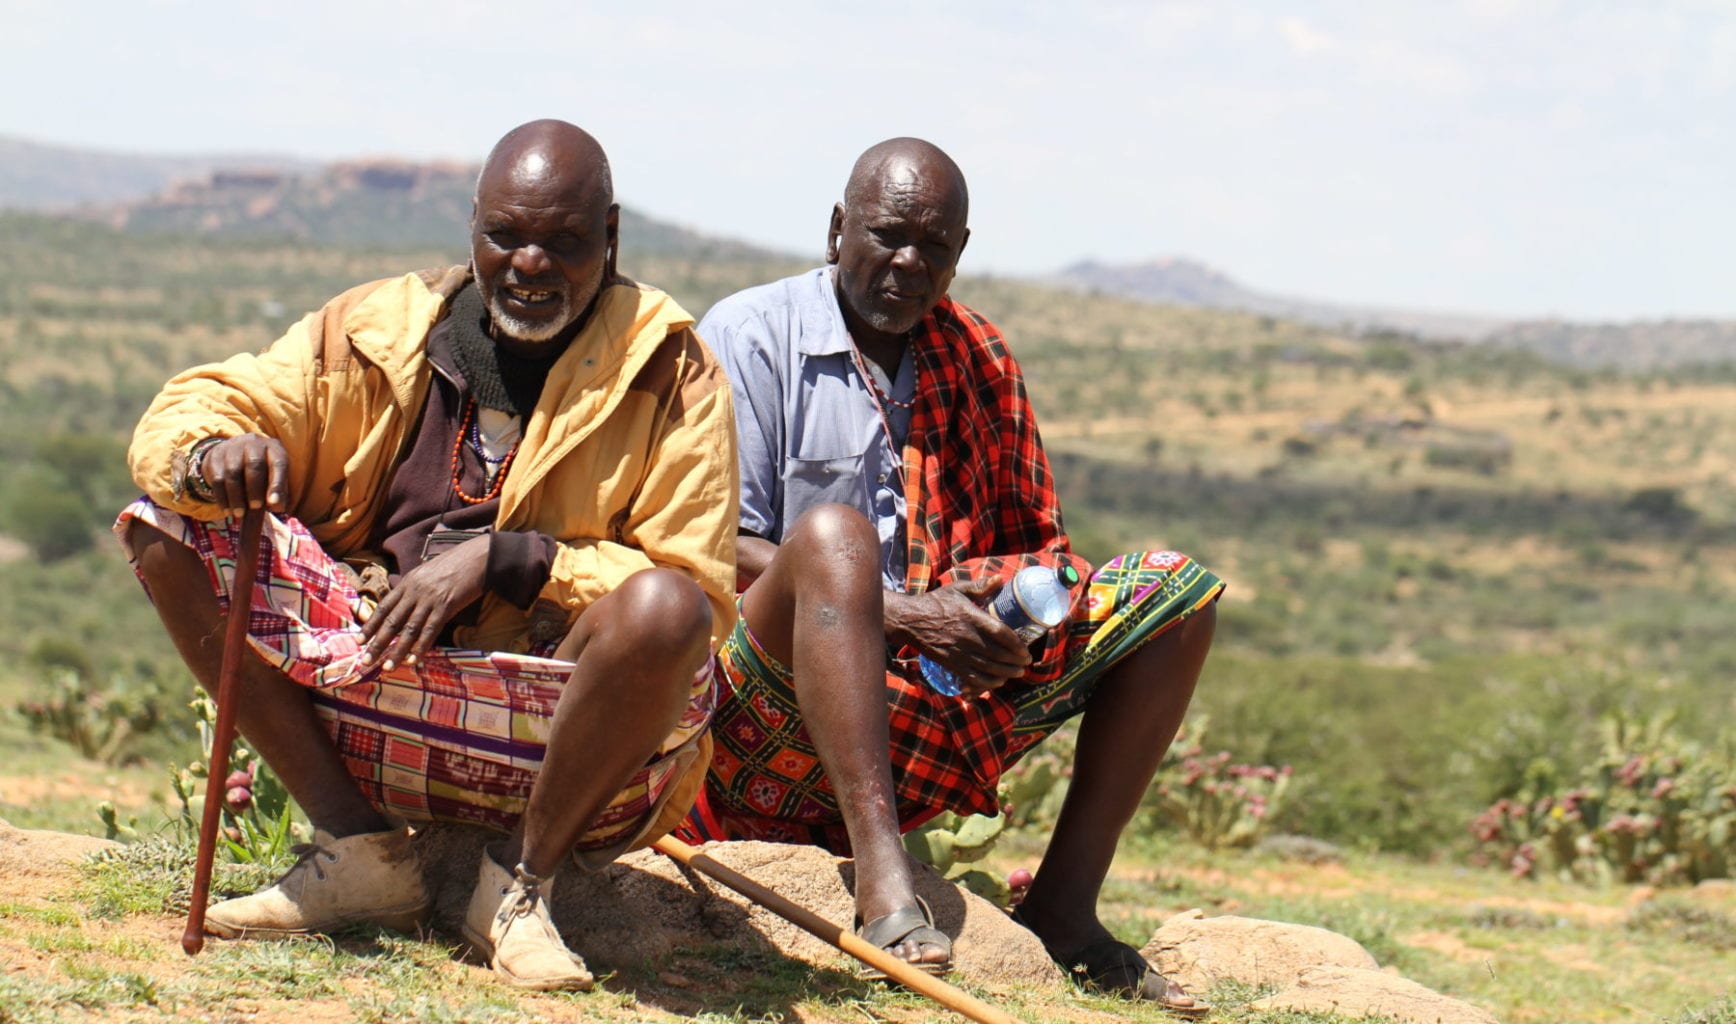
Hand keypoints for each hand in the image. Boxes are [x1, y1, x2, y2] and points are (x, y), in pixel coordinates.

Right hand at [200, 435, 289, 515]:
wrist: (234, 452)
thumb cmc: (262, 471)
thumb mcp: (274, 477)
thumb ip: (279, 493)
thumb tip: (277, 508)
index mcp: (274, 448)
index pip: (279, 463)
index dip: (277, 484)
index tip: (274, 504)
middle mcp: (254, 443)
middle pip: (254, 464)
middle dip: (255, 489)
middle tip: (255, 508)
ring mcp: (232, 447)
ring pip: (232, 472)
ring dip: (236, 497)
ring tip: (240, 514)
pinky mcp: (215, 456)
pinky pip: (218, 478)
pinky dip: (223, 498)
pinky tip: (227, 510)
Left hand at [358, 534, 490, 670]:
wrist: (477, 556)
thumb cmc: (455, 564)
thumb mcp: (427, 572)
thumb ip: (415, 588)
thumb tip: (407, 604)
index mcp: (407, 582)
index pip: (383, 607)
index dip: (370, 625)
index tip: (359, 641)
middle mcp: (414, 591)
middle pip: (391, 621)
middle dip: (377, 643)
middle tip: (366, 661)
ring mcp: (429, 599)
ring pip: (409, 629)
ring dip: (397, 650)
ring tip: (388, 667)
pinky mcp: (446, 606)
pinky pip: (430, 630)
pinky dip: (421, 647)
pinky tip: (414, 660)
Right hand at [887, 577, 1031, 694]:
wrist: (911, 620)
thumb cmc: (936, 602)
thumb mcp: (957, 589)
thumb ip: (980, 586)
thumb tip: (1000, 579)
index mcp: (971, 617)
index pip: (1001, 633)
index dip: (1017, 644)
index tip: (1026, 650)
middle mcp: (967, 637)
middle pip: (999, 654)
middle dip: (1016, 661)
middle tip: (1026, 662)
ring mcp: (959, 653)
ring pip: (989, 668)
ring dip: (1006, 672)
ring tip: (1017, 672)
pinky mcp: (951, 664)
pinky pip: (973, 678)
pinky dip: (988, 682)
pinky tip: (998, 681)